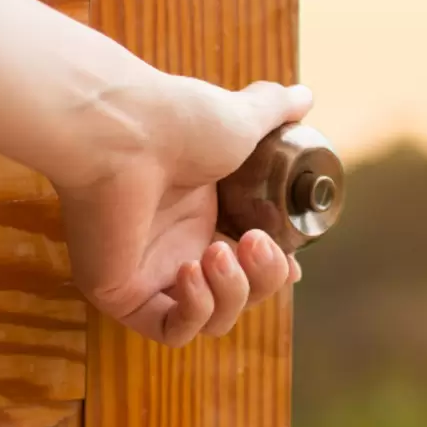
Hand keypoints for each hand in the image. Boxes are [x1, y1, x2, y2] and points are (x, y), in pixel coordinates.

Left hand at [53, 74, 313, 345]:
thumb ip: (274, 110)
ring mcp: (148, 272)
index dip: (276, 271)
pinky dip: (193, 311)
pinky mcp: (121, 292)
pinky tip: (192, 272)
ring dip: (231, 294)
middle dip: (262, 279)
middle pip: (240, 296)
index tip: (294, 265)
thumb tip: (305, 96)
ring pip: (211, 320)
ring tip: (217, 254)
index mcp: (202, 213)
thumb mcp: (243, 117)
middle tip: (253, 242)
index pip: (248, 263)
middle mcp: (176, 245)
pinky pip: (169, 330)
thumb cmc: (175, 121)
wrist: (124, 130)